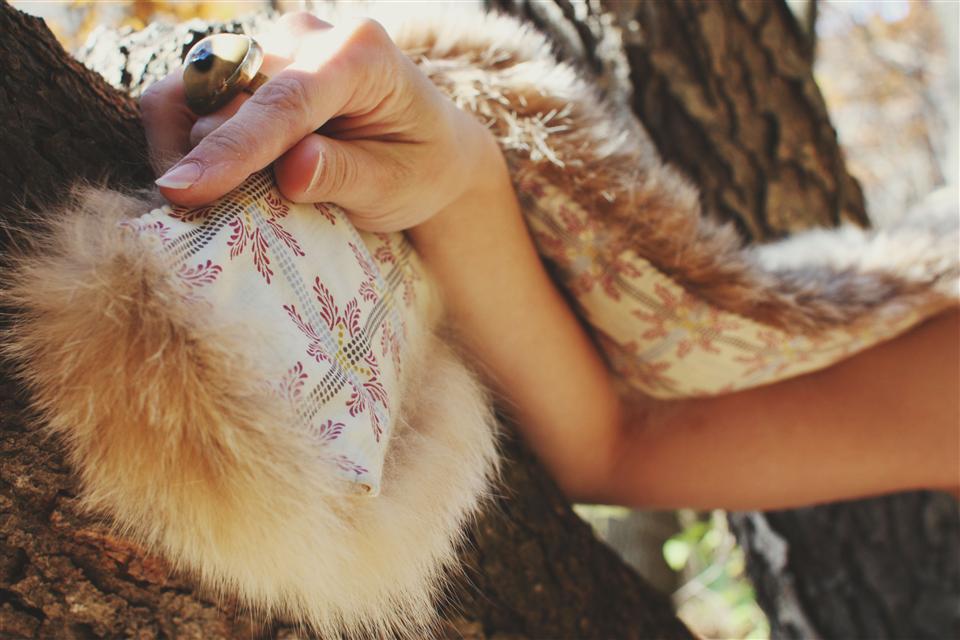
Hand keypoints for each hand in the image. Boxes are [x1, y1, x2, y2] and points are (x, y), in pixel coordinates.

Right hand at [140, 12, 492, 231]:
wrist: (424, 149)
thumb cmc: (417, 168)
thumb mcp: (397, 185)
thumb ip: (345, 175)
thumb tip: (289, 172)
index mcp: (359, 53)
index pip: (284, 102)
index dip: (232, 149)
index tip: (184, 190)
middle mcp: (305, 37)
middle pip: (226, 95)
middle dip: (210, 159)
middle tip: (213, 220)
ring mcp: (265, 46)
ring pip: (190, 92)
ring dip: (186, 152)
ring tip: (205, 203)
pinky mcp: (236, 68)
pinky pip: (181, 98)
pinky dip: (179, 144)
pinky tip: (202, 183)